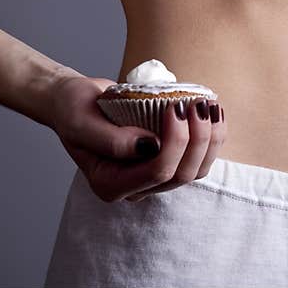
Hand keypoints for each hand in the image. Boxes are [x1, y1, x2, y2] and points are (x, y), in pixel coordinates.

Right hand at [47, 73, 226, 202]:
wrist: (77, 101)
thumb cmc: (73, 109)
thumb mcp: (80, 121)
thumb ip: (110, 139)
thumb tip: (149, 146)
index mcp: (110, 184)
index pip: (157, 172)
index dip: (174, 142)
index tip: (173, 107)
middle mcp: (135, 187)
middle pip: (182, 174)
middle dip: (197, 139)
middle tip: (196, 103)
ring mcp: (153, 175)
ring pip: (196, 169)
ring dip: (211, 138)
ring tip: (209, 105)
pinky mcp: (167, 160)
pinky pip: (199, 156)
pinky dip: (212, 134)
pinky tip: (214, 110)